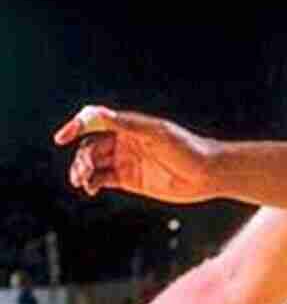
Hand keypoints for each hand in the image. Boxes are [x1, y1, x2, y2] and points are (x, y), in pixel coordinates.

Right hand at [53, 106, 219, 203]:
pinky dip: (93, 183)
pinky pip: (104, 180)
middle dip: (81, 158)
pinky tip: (90, 188)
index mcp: (128, 125)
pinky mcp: (131, 180)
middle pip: (91, 146)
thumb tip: (96, 114)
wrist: (208, 174)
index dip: (75, 127)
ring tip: (82, 182)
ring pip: (94, 164)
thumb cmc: (186, 148)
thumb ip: (126, 124)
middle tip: (81, 173)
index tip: (62, 138)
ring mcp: (126, 161)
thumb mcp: (156, 133)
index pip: (93, 122)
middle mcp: (124, 141)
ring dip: (83, 171)